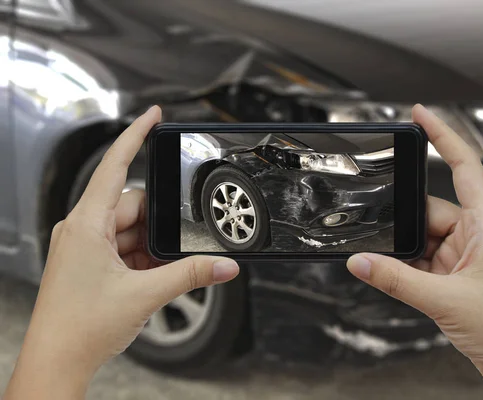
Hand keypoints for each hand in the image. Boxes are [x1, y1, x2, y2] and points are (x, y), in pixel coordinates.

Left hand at [4, 106, 239, 399]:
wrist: (57, 363)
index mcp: (86, 224)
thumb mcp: (145, 294)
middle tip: (175, 249)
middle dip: (159, 225)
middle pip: (133, 206)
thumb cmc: (79, 327)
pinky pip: (124, 248)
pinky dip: (142, 260)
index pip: (114, 166)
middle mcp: (82, 229)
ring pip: (131, 230)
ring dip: (151, 248)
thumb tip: (223, 266)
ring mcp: (85, 246)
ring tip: (155, 276)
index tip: (153, 116)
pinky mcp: (90, 262)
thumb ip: (190, 275)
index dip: (136, 136)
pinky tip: (150, 279)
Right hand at [347, 105, 482, 398]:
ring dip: (403, 253)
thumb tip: (360, 261)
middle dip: (403, 224)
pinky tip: (395, 279)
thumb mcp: (445, 299)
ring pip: (420, 239)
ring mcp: (463, 257)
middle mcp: (475, 235)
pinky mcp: (453, 278)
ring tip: (393, 270)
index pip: (463, 166)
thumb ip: (396, 279)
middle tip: (381, 237)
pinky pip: (420, 262)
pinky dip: (404, 269)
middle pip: (427, 211)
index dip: (442, 135)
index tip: (420, 114)